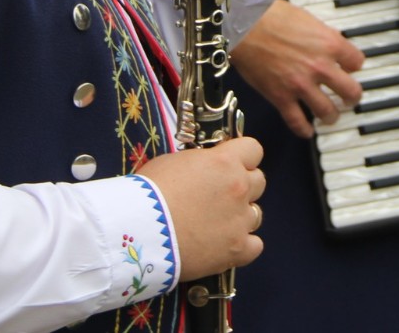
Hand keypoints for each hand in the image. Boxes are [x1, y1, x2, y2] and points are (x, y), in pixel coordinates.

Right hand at [137, 136, 265, 280]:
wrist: (139, 230)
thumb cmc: (149, 193)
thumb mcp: (174, 162)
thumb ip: (200, 163)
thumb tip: (206, 168)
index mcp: (225, 162)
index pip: (253, 150)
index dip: (242, 157)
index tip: (231, 164)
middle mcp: (239, 188)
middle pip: (258, 181)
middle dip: (242, 186)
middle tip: (219, 196)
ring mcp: (240, 220)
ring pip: (256, 214)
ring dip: (240, 216)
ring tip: (215, 224)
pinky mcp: (237, 249)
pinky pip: (255, 246)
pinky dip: (242, 246)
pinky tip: (224, 245)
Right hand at [232, 0, 364, 138]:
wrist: (244, 25)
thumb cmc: (270, 15)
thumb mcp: (307, 19)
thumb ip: (322, 35)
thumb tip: (331, 43)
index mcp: (329, 44)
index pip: (356, 62)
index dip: (353, 66)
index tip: (349, 69)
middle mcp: (320, 67)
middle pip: (351, 91)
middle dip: (352, 97)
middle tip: (349, 98)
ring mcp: (301, 85)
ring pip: (328, 112)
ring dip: (331, 115)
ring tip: (330, 116)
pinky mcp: (281, 97)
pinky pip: (297, 122)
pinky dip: (303, 129)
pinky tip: (307, 130)